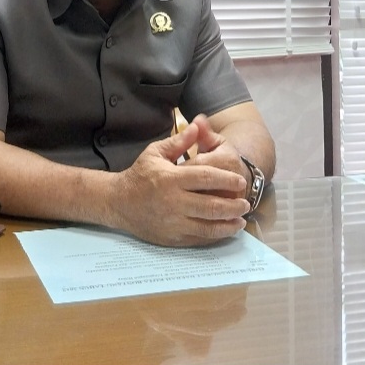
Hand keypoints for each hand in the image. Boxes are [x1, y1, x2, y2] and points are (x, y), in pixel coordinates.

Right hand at [113, 121, 249, 246]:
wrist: (118, 202)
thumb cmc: (140, 175)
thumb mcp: (155, 153)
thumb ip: (179, 142)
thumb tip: (197, 126)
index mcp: (171, 178)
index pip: (206, 178)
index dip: (227, 179)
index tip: (240, 181)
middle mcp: (173, 202)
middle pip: (211, 205)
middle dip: (233, 205)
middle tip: (246, 203)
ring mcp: (173, 222)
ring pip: (208, 226)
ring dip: (229, 224)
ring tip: (241, 220)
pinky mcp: (172, 238)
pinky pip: (199, 239)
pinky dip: (215, 235)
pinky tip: (225, 230)